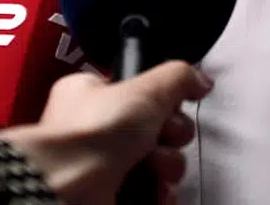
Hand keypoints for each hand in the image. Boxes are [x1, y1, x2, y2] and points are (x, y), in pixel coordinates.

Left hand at [0, 61, 212, 204]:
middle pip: (155, 129)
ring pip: (157, 162)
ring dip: (167, 165)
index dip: (163, 101)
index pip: (141, 93)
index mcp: (92, 94)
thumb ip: (177, 77)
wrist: (70, 186)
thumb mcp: (144, 88)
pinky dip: (159, 193)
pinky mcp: (113, 195)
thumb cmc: (88, 135)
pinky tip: (154, 189)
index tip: (170, 105)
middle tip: (160, 136)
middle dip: (169, 136)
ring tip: (154, 166)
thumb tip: (199, 79)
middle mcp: (96, 129)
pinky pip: (150, 192)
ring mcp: (104, 165)